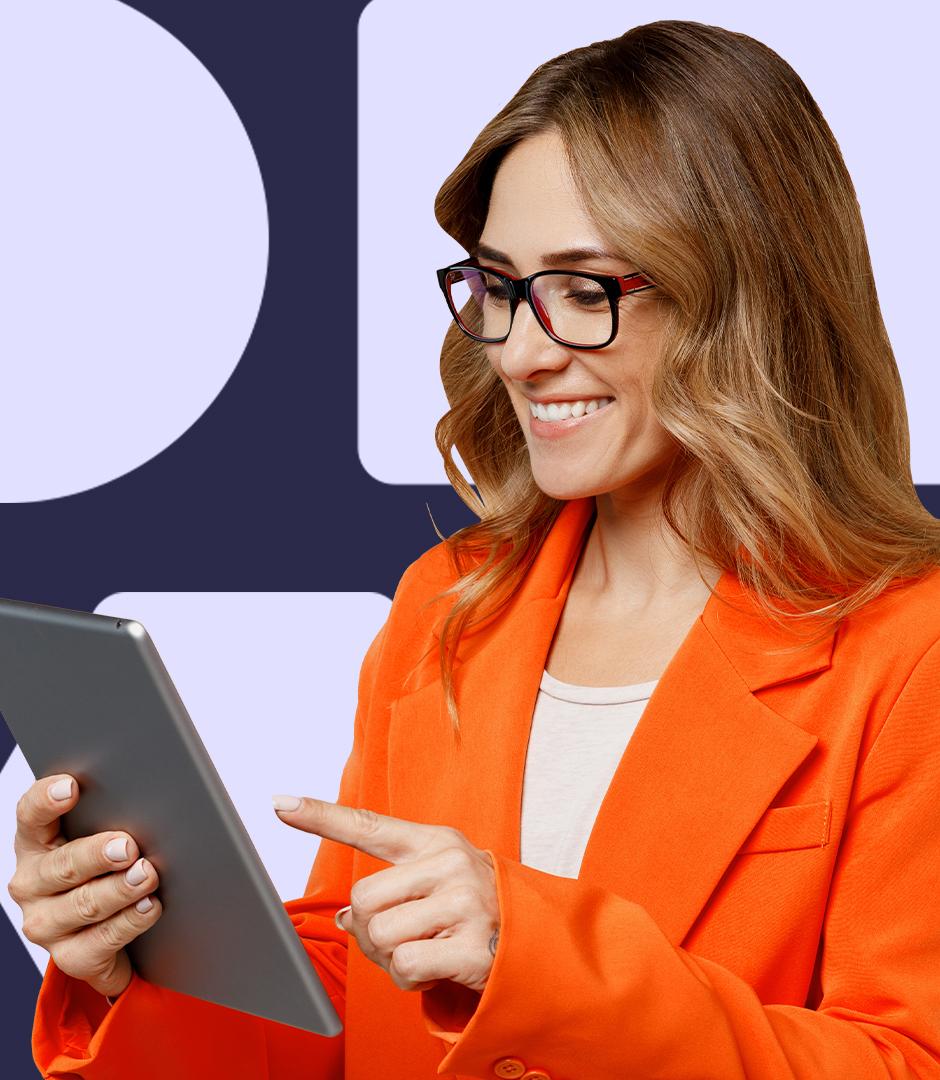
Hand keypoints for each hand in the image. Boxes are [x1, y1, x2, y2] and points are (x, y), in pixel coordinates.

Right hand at [7, 774, 161, 999]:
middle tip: (128, 846)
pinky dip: (130, 923)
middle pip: (62, 865)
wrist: (113, 932)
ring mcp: (47, 924)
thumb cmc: (108, 868)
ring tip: (147, 876)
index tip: (71, 786)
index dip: (47, 799)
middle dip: (97, 855)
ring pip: (84, 904)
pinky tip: (149, 908)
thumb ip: (112, 817)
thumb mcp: (103, 838)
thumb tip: (148, 800)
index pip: (31, 815)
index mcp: (36, 843)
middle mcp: (32, 884)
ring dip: (120, 890)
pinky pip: (102, 942)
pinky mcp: (70, 957)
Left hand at [273, 795, 499, 993]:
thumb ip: (389, 894)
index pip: (369, 825)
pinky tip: (440, 968)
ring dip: (393, 958)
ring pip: (381, 934)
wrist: (538, 946)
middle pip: (364, 898)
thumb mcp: (435, 888)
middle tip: (408, 937)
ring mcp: (464, 900)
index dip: (321, 816)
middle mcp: (449, 862)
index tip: (279, 802)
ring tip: (430, 950)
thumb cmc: (474, 914)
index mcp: (434, 843)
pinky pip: (405, 964)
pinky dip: (411, 978)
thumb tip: (350, 918)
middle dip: (373, 931)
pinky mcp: (472, 942)